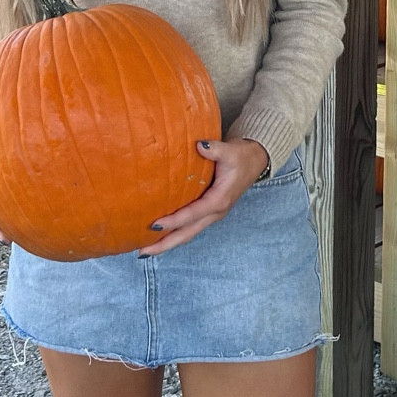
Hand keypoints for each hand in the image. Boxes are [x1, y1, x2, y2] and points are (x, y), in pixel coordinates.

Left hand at [147, 138, 269, 253]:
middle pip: (187, 234)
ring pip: (187, 234)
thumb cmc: (241, 157)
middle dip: (165, 244)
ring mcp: (212, 215)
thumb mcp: (230, 151)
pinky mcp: (208, 213)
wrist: (254, 161)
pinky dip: (174, 234)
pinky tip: (160, 234)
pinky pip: (189, 228)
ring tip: (145, 249)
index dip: (174, 221)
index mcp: (219, 200)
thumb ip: (215, 149)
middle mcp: (215, 212)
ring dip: (167, 242)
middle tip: (142, 251)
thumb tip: (200, 145)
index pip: (192, 214)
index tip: (154, 224)